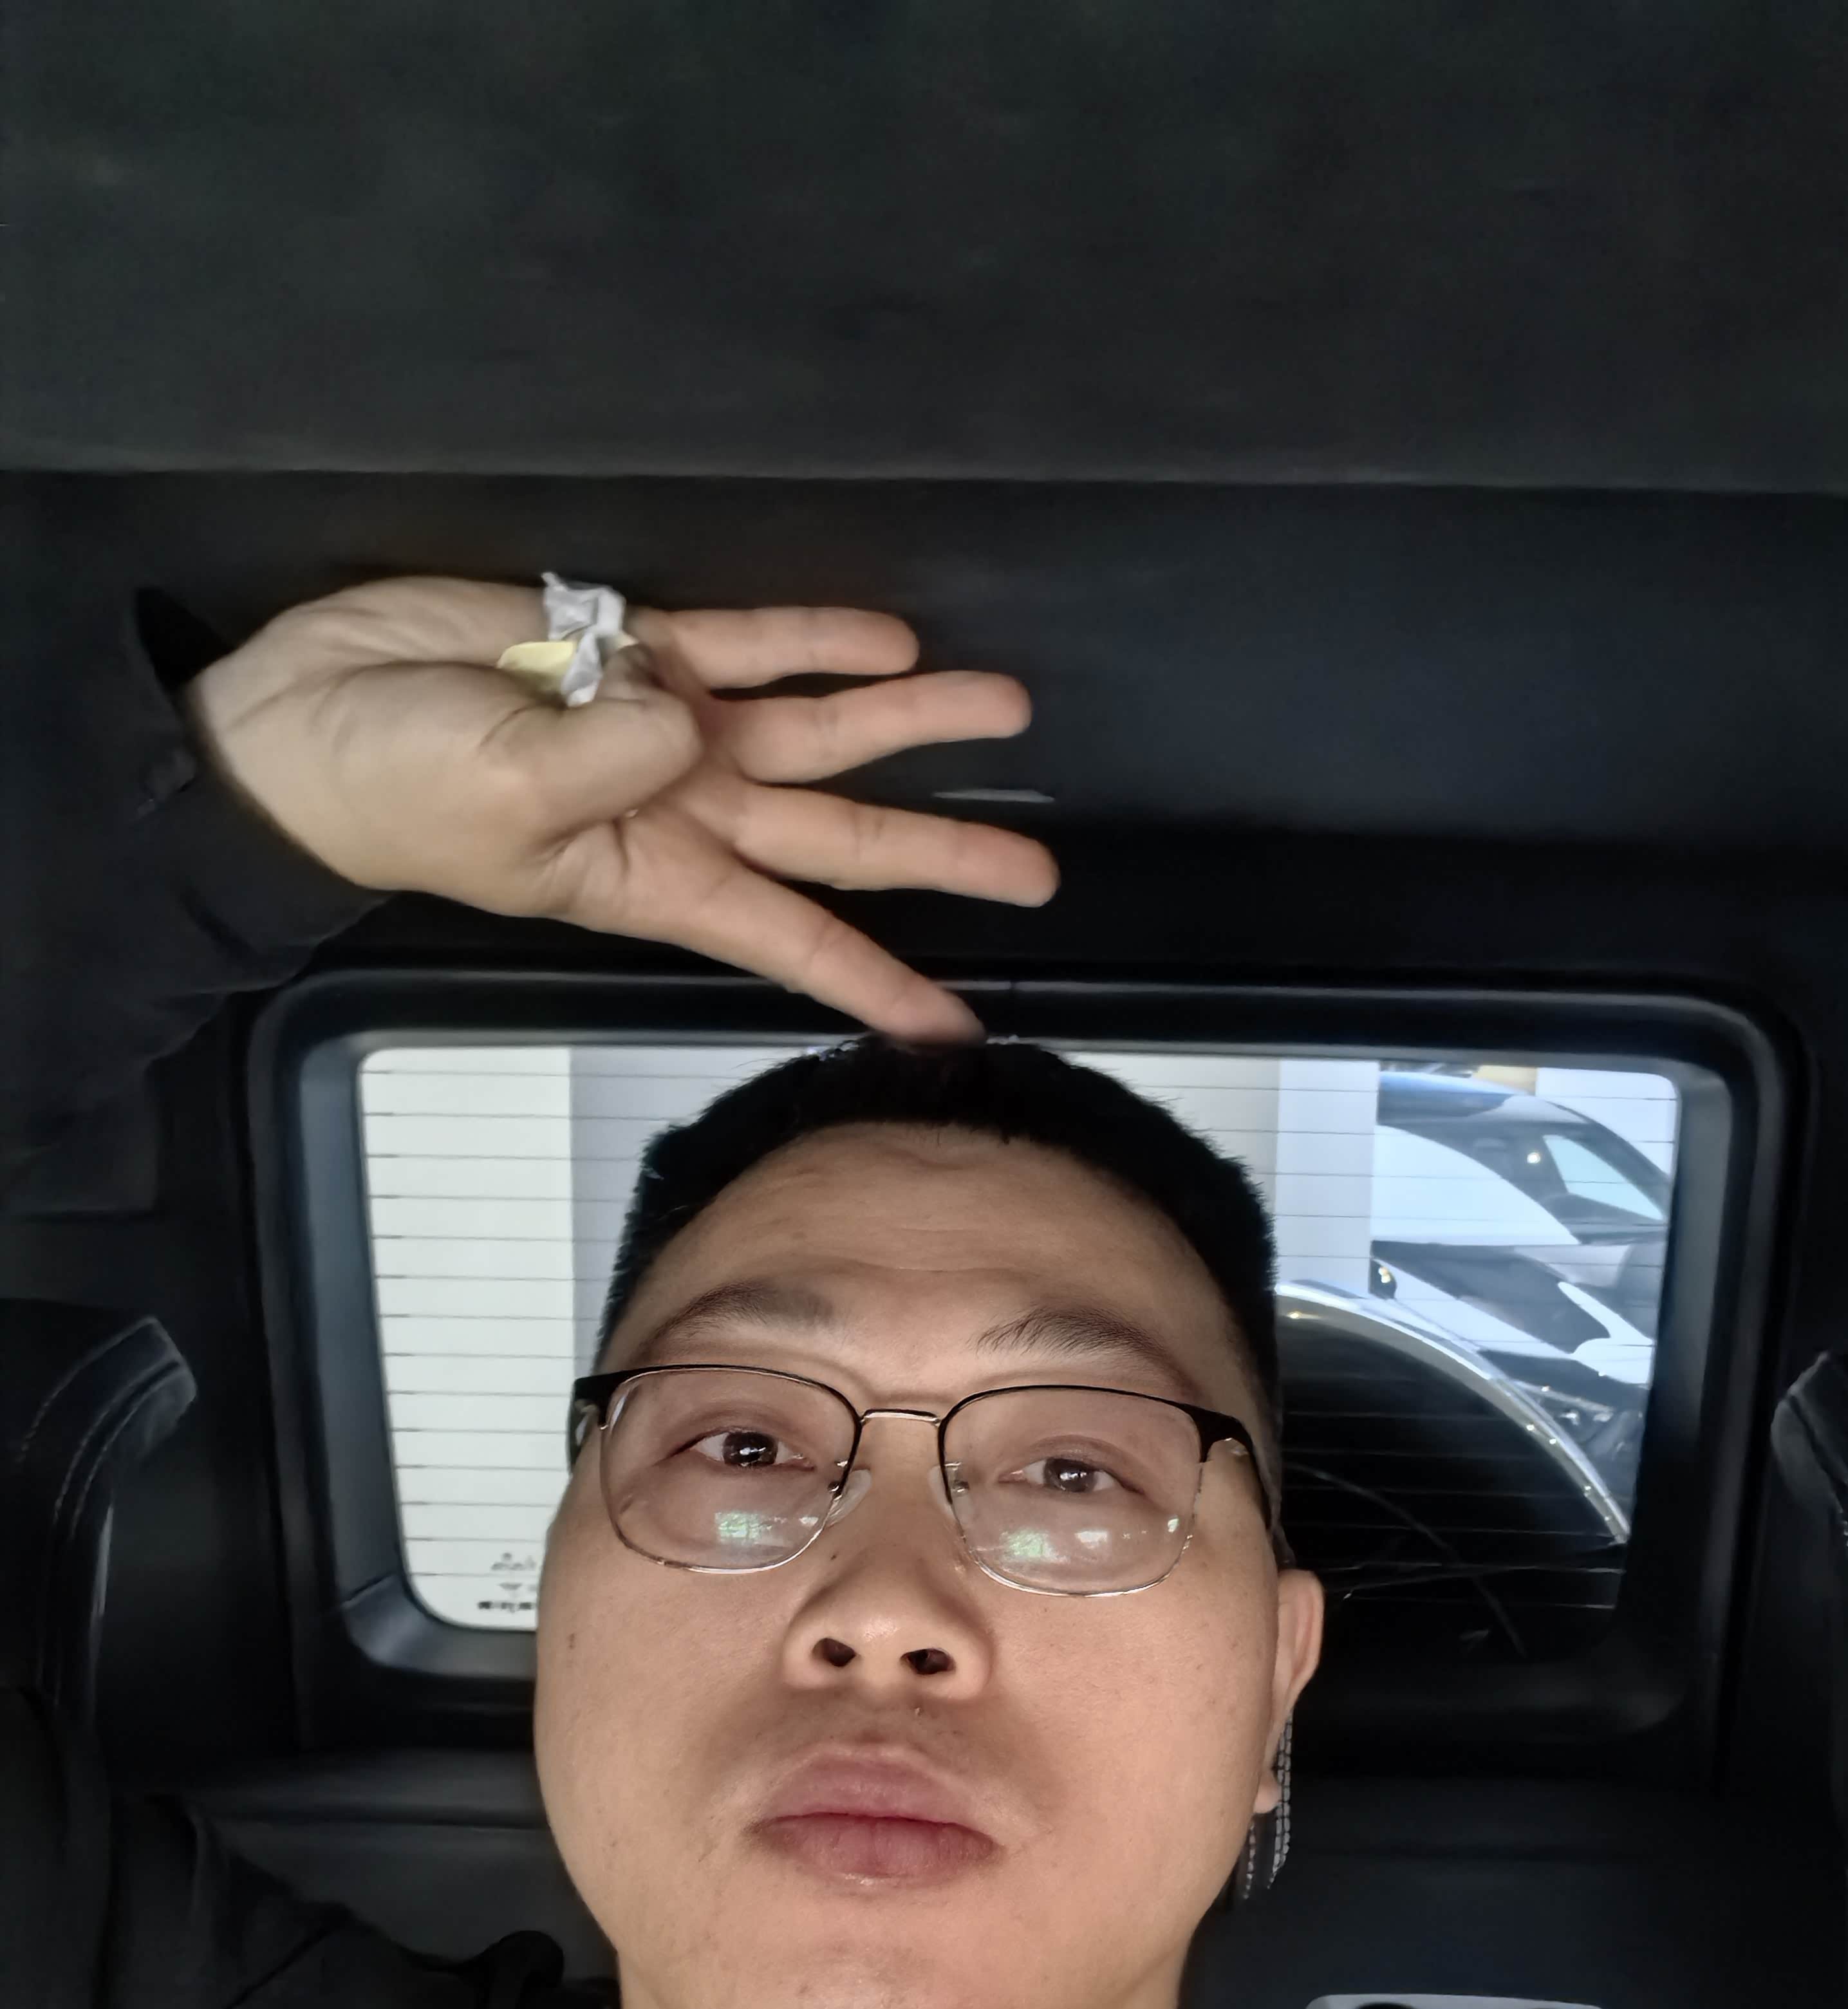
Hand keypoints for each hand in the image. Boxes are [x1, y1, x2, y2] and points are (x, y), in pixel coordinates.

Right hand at [185, 575, 1057, 1039]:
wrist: (305, 721)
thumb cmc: (389, 792)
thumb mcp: (501, 797)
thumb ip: (604, 762)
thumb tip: (680, 716)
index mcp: (659, 876)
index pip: (798, 943)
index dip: (880, 983)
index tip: (956, 1032)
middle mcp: (686, 809)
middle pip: (842, 839)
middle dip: (942, 852)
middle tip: (1041, 870)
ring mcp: (667, 725)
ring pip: (819, 728)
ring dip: (910, 719)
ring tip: (1005, 702)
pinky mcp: (636, 642)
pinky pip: (751, 641)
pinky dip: (816, 636)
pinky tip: (891, 639)